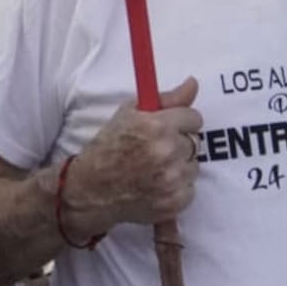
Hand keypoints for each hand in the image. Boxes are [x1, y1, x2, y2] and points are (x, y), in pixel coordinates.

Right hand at [62, 77, 202, 234]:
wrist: (91, 189)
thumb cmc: (108, 147)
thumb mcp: (130, 113)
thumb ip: (167, 98)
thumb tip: (193, 83)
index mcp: (156, 125)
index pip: (194, 118)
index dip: (181, 122)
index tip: (169, 127)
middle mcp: (166, 151)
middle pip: (195, 141)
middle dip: (179, 143)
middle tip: (157, 149)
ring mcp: (171, 179)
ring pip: (194, 165)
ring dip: (179, 166)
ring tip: (154, 168)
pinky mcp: (173, 202)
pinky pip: (190, 189)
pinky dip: (177, 188)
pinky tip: (156, 185)